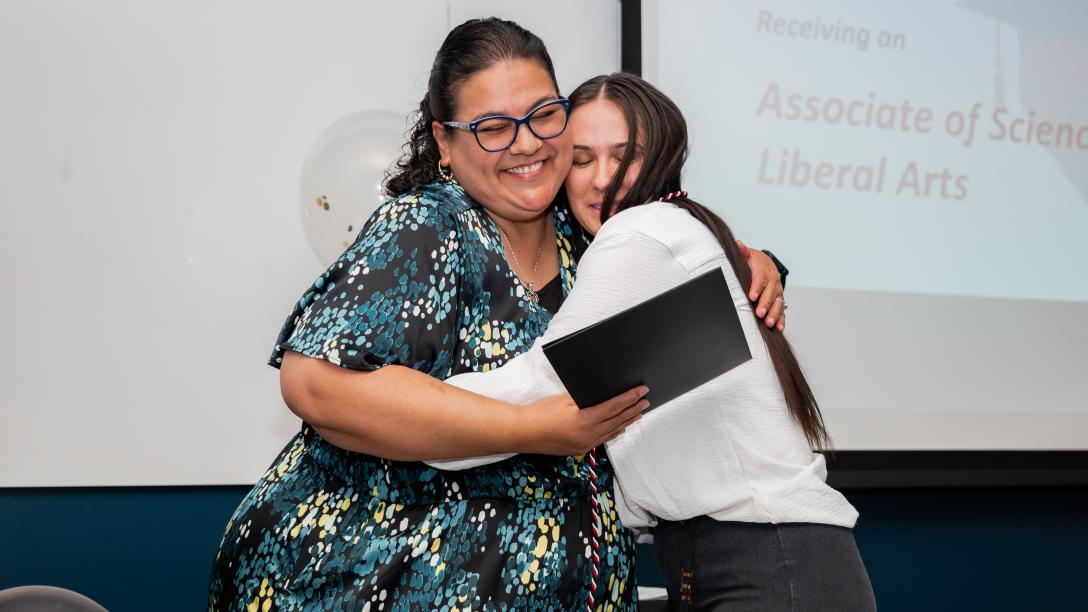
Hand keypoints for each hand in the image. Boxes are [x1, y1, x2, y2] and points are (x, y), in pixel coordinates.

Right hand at [517, 386, 648, 455]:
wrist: (523, 432)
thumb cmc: (540, 412)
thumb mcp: (564, 399)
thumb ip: (586, 399)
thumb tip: (603, 395)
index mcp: (585, 420)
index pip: (614, 407)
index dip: (630, 398)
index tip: (641, 391)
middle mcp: (588, 435)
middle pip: (617, 421)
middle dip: (633, 410)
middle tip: (646, 401)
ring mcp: (584, 445)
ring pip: (612, 432)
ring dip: (627, 422)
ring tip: (639, 413)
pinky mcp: (579, 450)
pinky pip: (603, 439)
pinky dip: (614, 432)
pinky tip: (621, 428)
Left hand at [736, 240, 785, 331]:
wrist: (766, 264)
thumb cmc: (754, 262)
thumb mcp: (748, 255)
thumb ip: (742, 252)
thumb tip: (737, 244)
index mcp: (765, 270)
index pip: (760, 279)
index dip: (756, 288)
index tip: (752, 296)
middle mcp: (774, 282)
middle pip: (770, 293)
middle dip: (765, 304)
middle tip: (760, 313)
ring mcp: (778, 292)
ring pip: (778, 303)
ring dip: (774, 314)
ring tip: (769, 323)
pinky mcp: (779, 300)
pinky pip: (782, 311)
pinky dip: (781, 320)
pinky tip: (778, 328)